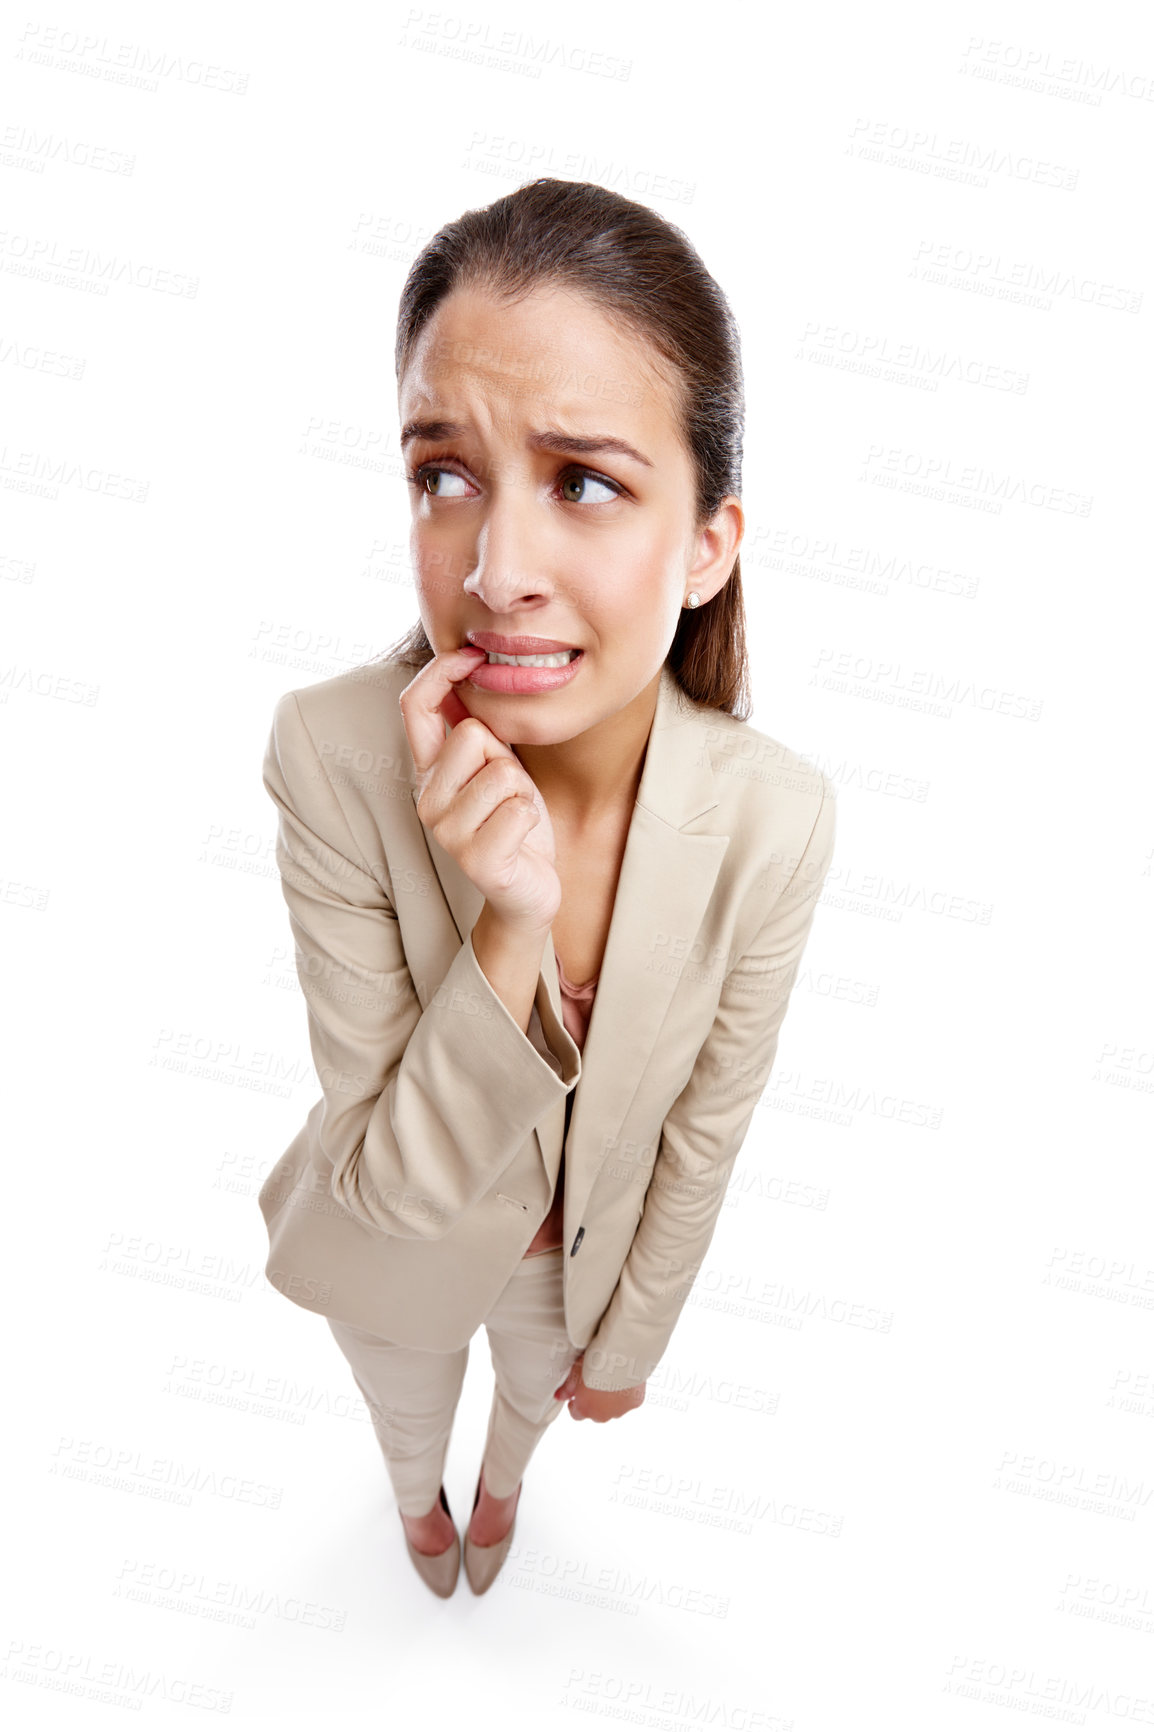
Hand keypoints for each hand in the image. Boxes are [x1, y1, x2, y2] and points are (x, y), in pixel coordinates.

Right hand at [398, 646, 561, 932]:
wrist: (528, 889)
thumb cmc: (513, 821)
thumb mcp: (495, 765)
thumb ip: (475, 728)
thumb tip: (470, 663)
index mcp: (428, 772)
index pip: (414, 707)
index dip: (439, 672)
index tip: (473, 655)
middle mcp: (427, 800)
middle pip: (472, 736)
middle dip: (505, 755)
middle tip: (508, 790)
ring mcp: (448, 834)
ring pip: (502, 773)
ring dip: (522, 791)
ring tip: (513, 815)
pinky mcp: (478, 860)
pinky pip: (519, 810)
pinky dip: (531, 818)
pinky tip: (521, 838)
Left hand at [553, 1351, 646, 1422]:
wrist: (621, 1356)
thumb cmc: (594, 1362)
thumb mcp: (575, 1372)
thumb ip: (566, 1389)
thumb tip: (558, 1397)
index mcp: (585, 1409)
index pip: (576, 1415)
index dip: (576, 1403)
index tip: (578, 1394)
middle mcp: (602, 1416)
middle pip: (596, 1413)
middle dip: (595, 1402)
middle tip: (596, 1383)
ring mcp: (620, 1410)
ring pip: (614, 1409)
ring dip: (611, 1400)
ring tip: (610, 1379)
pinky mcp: (635, 1403)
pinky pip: (629, 1401)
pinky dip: (626, 1394)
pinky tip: (624, 1378)